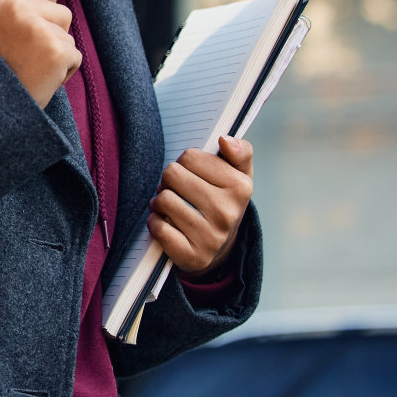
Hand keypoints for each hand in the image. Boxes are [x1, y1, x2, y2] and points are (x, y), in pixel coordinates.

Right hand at [0, 0, 81, 108]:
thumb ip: (15, 4)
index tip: (43, 0)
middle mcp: (15, 6)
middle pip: (60, 10)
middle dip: (52, 32)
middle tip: (25, 53)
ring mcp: (38, 27)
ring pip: (67, 35)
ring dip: (56, 53)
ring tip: (31, 66)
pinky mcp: (57, 49)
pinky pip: (74, 56)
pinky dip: (63, 70)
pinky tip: (41, 78)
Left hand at [147, 135, 253, 275]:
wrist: (219, 248)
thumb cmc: (222, 200)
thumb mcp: (237, 175)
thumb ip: (239, 151)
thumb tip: (226, 140)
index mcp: (240, 188)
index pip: (189, 156)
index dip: (185, 163)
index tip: (193, 175)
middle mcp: (228, 213)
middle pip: (172, 174)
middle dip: (169, 181)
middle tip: (178, 191)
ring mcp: (211, 237)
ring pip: (163, 200)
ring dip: (160, 202)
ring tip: (171, 208)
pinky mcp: (192, 256)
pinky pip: (157, 227)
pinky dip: (155, 223)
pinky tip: (167, 225)